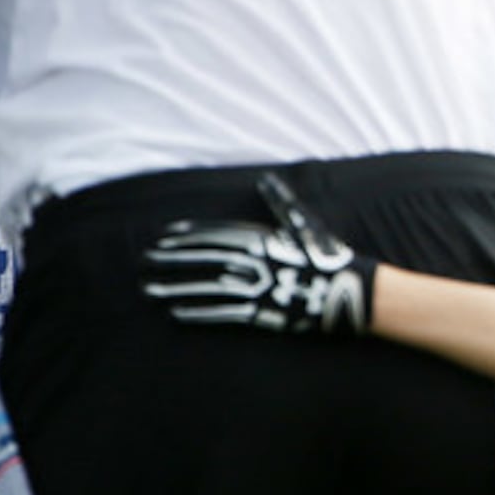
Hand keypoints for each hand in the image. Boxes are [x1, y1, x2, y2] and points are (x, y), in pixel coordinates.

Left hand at [141, 172, 372, 333]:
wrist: (351, 291)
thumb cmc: (326, 254)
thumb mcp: (304, 223)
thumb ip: (281, 201)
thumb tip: (266, 179)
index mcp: (262, 238)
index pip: (215, 234)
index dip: (188, 235)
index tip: (163, 237)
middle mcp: (255, 262)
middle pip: (204, 259)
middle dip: (172, 260)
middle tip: (144, 261)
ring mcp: (257, 289)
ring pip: (207, 287)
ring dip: (176, 289)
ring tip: (150, 290)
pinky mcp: (263, 314)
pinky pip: (224, 314)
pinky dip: (199, 314)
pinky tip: (176, 315)